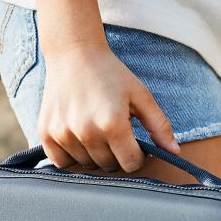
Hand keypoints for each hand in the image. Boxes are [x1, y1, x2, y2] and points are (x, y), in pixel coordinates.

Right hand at [37, 41, 180, 172]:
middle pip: (109, 166)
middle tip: (115, 133)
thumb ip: (159, 125)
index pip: (130, 164)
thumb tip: (174, 152)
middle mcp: (86, 132)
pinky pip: (62, 162)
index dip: (138, 156)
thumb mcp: (141, 95)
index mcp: (113, 124)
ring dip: (95, 155)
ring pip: (86, 165)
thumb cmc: (111, 73)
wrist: (74, 53)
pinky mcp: (46, 133)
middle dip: (117, 154)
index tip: (135, 145)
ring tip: (96, 129)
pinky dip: (72, 156)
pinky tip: (79, 137)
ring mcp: (63, 134)